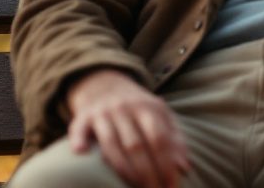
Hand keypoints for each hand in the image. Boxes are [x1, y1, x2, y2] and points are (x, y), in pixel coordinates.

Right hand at [66, 69, 190, 187]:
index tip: (170, 185)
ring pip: (111, 144)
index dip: (166, 164)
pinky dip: (78, 141)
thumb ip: (175, 140)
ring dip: (122, 170)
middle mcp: (125, 109)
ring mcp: (103, 113)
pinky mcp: (82, 117)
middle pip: (136, 145)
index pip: (159, 139)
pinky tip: (82, 153)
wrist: (105, 85)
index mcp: (148, 108)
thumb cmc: (139, 109)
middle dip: (146, 173)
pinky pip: (78, 130)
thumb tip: (185, 168)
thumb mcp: (161, 116)